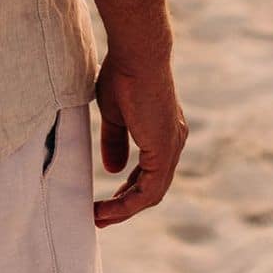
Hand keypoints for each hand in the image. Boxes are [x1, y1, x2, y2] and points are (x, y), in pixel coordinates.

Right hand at [91, 46, 185, 227]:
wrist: (137, 54)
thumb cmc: (123, 73)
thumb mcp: (115, 113)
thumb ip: (115, 141)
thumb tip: (113, 170)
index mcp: (164, 130)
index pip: (150, 170)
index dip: (129, 187)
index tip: (108, 200)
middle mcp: (173, 140)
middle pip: (153, 186)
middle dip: (126, 204)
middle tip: (102, 215)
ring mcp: (172, 147)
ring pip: (152, 194)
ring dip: (124, 209)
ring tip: (99, 218)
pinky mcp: (164, 151)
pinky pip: (148, 191)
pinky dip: (127, 204)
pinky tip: (106, 209)